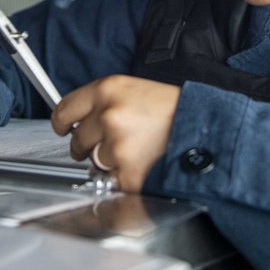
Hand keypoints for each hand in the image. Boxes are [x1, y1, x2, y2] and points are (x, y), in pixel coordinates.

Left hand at [51, 75, 180, 192]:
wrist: (207, 130)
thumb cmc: (177, 110)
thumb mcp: (137, 91)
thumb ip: (107, 102)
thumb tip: (82, 121)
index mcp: (109, 89)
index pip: (66, 108)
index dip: (61, 122)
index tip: (62, 128)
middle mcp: (109, 115)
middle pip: (78, 139)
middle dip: (89, 145)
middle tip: (115, 142)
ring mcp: (117, 145)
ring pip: (95, 161)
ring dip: (110, 161)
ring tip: (138, 150)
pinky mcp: (127, 173)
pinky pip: (112, 179)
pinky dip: (125, 177)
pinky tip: (144, 164)